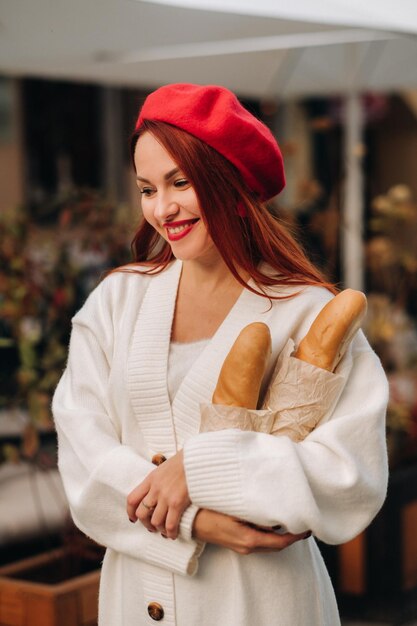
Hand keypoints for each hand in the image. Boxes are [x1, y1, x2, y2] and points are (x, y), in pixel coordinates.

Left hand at [126, 450, 190, 538]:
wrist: (196, 458)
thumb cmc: (184, 461)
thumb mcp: (165, 467)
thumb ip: (158, 480)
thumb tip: (157, 489)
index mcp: (150, 479)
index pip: (132, 499)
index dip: (130, 512)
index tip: (133, 518)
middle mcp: (155, 489)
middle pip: (141, 513)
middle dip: (145, 523)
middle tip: (151, 527)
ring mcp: (165, 496)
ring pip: (154, 521)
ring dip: (158, 529)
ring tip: (164, 531)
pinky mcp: (177, 502)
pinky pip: (169, 524)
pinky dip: (170, 532)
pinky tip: (174, 534)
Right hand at [193, 509, 310, 553]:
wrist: (189, 522)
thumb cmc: (210, 511)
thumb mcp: (234, 508)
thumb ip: (254, 510)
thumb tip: (274, 509)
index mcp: (249, 539)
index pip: (281, 542)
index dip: (296, 537)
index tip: (308, 528)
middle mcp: (248, 547)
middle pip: (277, 545)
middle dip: (292, 536)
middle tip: (305, 523)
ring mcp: (242, 547)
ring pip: (269, 544)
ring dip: (281, 535)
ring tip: (292, 520)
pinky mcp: (237, 543)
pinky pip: (260, 541)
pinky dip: (270, 535)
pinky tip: (273, 523)